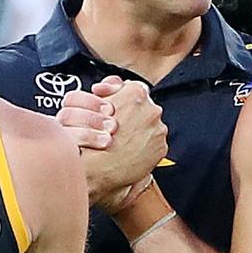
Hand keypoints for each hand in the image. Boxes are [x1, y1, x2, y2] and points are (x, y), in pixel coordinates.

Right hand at [59, 79, 167, 211]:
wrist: (95, 169)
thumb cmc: (90, 135)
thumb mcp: (92, 101)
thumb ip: (110, 87)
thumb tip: (117, 84)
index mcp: (136, 92)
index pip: (134, 88)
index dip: (123, 98)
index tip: (116, 107)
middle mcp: (152, 108)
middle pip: (144, 106)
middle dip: (132, 114)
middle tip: (116, 126)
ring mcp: (158, 129)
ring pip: (150, 125)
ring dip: (138, 130)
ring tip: (121, 141)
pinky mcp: (161, 147)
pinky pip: (153, 143)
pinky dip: (143, 146)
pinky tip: (128, 152)